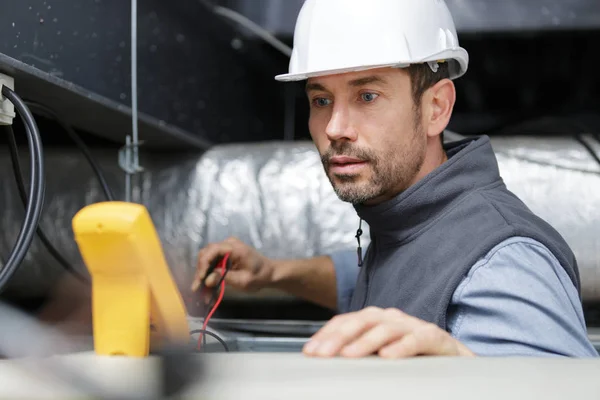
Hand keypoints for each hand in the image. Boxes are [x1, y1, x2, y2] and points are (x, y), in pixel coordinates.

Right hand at [191, 237, 273, 293]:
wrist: (269, 273)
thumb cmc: (259, 276)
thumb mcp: (243, 280)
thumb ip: (224, 278)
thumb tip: (207, 280)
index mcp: (235, 247)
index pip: (213, 250)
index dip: (204, 263)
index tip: (201, 278)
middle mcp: (228, 244)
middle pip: (206, 253)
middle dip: (200, 271)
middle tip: (197, 287)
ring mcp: (226, 249)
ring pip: (206, 259)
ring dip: (202, 274)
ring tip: (200, 291)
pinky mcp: (224, 255)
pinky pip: (212, 263)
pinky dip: (208, 275)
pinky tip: (207, 288)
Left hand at [303, 306, 474, 357]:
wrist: (455, 360)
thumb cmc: (414, 358)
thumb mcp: (381, 355)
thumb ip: (359, 354)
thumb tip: (329, 362)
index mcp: (377, 321)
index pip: (347, 321)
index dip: (327, 334)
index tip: (310, 351)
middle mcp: (393, 319)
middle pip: (362, 320)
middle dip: (338, 336)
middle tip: (321, 354)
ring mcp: (413, 326)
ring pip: (386, 328)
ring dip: (365, 341)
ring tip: (348, 355)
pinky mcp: (435, 337)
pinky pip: (417, 339)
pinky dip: (401, 347)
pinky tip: (388, 356)